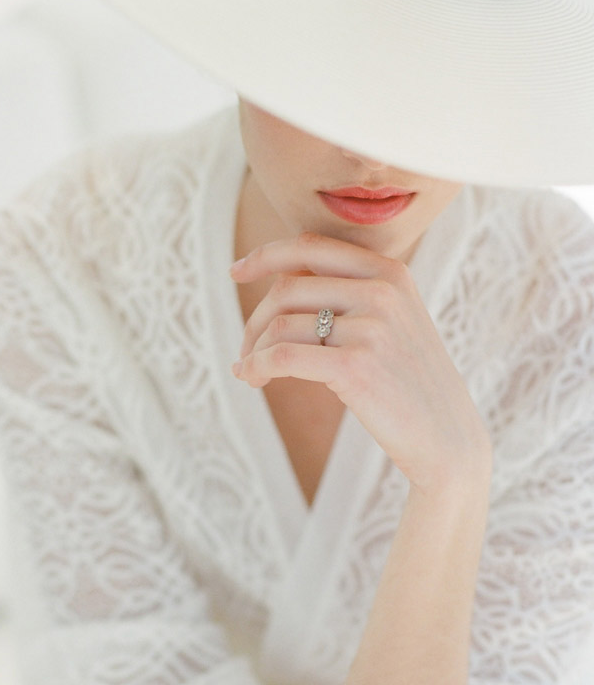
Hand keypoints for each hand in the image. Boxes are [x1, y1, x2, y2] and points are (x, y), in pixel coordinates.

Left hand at [231, 233, 491, 494]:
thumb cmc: (411, 384)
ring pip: (280, 325)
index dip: (265, 256)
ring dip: (252, 350)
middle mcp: (382, 292)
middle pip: (287, 288)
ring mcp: (370, 328)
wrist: (447, 437)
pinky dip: (256, 367)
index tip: (236, 271)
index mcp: (390, 272)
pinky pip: (282, 357)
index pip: (311, 246)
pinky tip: (252, 379)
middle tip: (246, 350)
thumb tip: (282, 283)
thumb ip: (353, 295)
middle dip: (255, 321)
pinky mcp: (355, 368)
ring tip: (249, 371)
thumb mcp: (394, 322)